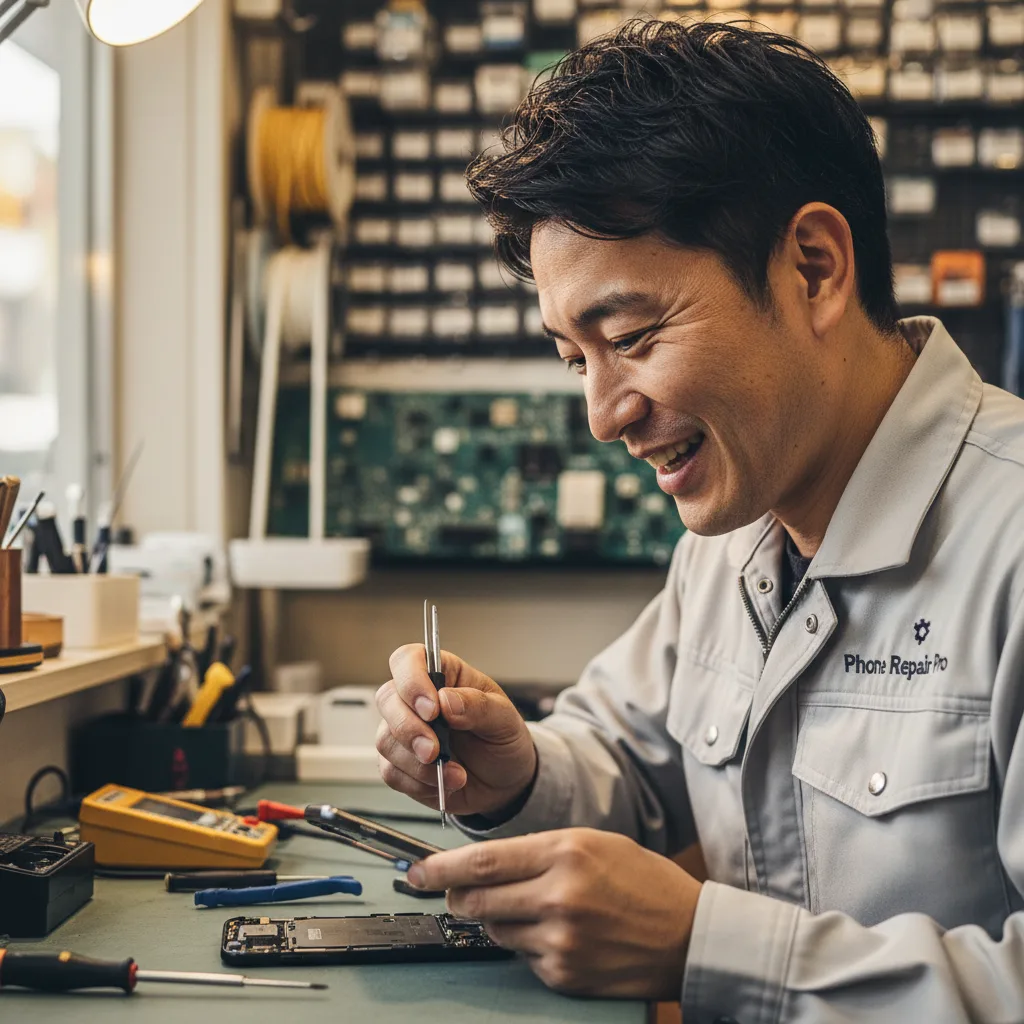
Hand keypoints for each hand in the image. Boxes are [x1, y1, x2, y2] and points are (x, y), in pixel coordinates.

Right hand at [376, 645, 536, 816]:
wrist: (504, 781)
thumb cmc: (502, 739)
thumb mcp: (504, 719)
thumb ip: (478, 706)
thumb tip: (446, 700)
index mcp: (443, 675)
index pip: (408, 660)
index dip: (412, 680)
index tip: (432, 708)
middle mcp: (416, 699)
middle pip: (387, 699)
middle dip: (408, 728)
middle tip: (435, 751)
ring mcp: (404, 731)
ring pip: (385, 739)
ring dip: (417, 763)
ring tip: (453, 773)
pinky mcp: (400, 763)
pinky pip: (391, 772)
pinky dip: (418, 782)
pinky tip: (444, 783)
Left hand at [407, 828, 702, 998]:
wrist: (691, 935)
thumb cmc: (645, 882)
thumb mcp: (595, 843)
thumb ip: (539, 852)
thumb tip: (486, 866)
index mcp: (567, 852)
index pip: (483, 860)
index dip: (440, 867)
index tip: (416, 871)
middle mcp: (559, 896)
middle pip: (477, 899)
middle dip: (457, 896)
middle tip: (453, 892)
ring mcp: (561, 941)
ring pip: (496, 929)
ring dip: (499, 919)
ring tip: (534, 908)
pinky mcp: (565, 975)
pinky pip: (524, 958)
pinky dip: (530, 945)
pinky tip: (561, 934)